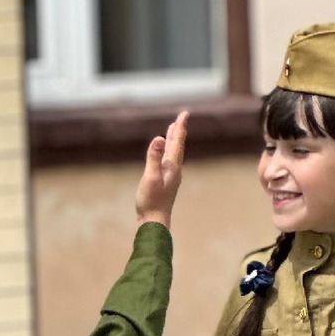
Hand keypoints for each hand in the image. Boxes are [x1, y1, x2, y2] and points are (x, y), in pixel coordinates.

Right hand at [137, 109, 188, 225]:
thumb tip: (158, 139)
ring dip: (173, 141)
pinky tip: (165, 155)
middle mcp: (174, 170)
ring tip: (172, 132)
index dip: (180, 127)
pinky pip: (169, 161)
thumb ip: (154, 158)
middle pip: (177, 146)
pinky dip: (167, 152)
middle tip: (181, 118)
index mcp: (172, 166)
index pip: (177, 142)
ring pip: (174, 153)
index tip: (184, 113)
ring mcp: (171, 176)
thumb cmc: (151, 201)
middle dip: (178, 131)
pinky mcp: (166, 182)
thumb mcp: (150, 177)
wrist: (155, 222)